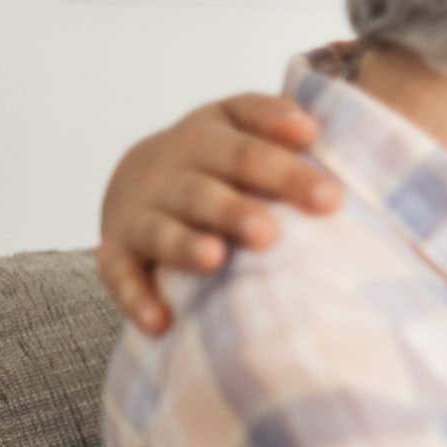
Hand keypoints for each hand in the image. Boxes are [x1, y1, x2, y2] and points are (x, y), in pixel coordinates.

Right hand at [97, 94, 338, 334]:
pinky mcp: (118, 251)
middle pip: (204, 188)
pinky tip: (162, 323)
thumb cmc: (222, 156)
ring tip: (214, 260)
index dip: (285, 158)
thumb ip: (280, 122)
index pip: (249, 141)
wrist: (139, 176)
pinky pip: (121, 274)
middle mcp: (171, 169)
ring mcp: (142, 211)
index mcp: (212, 132)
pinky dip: (138, 298)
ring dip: (185, 246)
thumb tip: (313, 130)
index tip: (328, 182)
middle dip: (235, 210)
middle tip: (270, 233)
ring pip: (161, 229)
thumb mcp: (247, 124)